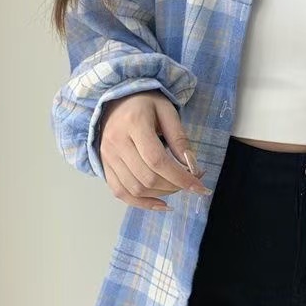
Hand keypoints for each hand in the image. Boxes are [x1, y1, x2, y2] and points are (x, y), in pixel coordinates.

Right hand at [98, 91, 210, 210]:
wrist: (113, 101)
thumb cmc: (144, 104)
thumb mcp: (167, 111)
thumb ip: (179, 137)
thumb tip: (191, 166)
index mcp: (133, 124)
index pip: (157, 160)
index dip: (180, 178)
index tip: (200, 186)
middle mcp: (116, 143)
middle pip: (147, 178)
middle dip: (175, 186)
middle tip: (192, 180)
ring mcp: (107, 157)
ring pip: (136, 189)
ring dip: (162, 194)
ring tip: (178, 186)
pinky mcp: (105, 167)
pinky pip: (121, 193)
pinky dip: (142, 204)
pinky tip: (162, 204)